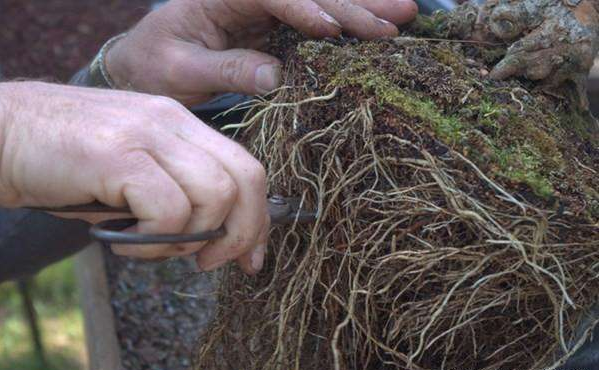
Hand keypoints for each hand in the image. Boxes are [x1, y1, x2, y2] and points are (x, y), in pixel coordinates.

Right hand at [0, 81, 268, 273]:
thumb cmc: (70, 162)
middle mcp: (173, 122)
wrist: (3, 134)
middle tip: (208, 263)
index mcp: (183, 124)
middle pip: (244, 180)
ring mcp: (147, 135)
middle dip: (240, 234)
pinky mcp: (118, 155)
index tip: (250, 257)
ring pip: (213, 196)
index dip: (258, 218)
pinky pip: (168, 211)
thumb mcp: (137, 169)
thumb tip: (216, 239)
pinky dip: (153, 240)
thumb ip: (178, 190)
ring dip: (188, 240)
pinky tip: (122, 240)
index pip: (247, 168)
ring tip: (148, 245)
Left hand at [106, 0, 417, 105]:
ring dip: (364, 6)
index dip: (305, 9)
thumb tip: (277, 75)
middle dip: (354, 5)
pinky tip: (382, 20)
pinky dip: (351, 22)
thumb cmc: (155, 65)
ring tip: (408, 10)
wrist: (145, 64)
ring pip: (323, 0)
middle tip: (398, 16)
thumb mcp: (179, 71)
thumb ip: (225, 70)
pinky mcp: (277, 26)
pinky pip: (320, 19)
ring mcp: (267, 9)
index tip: (333, 31)